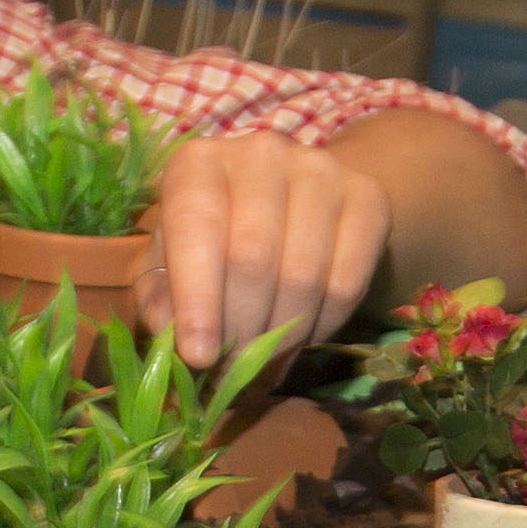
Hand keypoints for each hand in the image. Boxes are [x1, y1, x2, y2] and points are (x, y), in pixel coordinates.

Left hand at [146, 133, 394, 371]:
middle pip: (254, 259)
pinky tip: (300, 339)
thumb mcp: (168, 261)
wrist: (287, 200)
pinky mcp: (366, 198)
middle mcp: (260, 154)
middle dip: (241, 332)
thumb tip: (175, 337)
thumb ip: (160, 298)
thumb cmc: (212, 237)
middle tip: (232, 373)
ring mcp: (320, 171)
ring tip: (263, 366)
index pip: (196, 228)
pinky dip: (322, 328)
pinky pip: (347, 284)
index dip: (197, 299)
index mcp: (199, 163)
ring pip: (304, 277)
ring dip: (281, 338)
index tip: (199, 357)